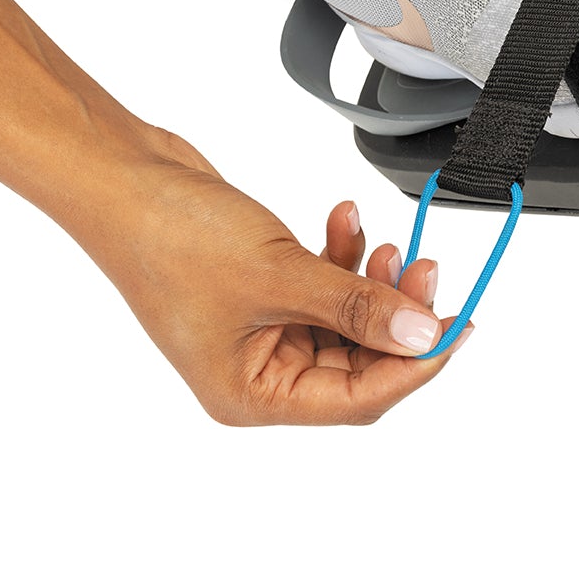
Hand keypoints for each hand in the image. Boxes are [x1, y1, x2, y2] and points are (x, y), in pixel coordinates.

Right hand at [99, 132, 466, 425]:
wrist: (121, 176)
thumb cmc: (169, 237)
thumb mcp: (281, 276)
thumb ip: (358, 307)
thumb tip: (422, 335)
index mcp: (251, 395)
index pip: (358, 401)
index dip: (413, 366)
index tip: (457, 329)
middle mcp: (257, 373)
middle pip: (360, 362)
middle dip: (398, 316)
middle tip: (428, 273)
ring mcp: (262, 332)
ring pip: (349, 322)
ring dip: (375, 282)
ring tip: (391, 244)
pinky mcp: (267, 293)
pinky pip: (327, 288)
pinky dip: (344, 257)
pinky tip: (346, 220)